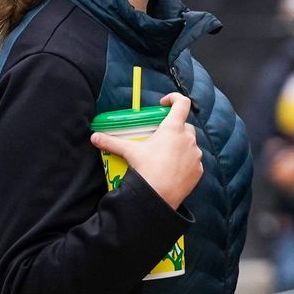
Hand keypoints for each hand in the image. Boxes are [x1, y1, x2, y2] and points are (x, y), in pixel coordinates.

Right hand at [90, 93, 202, 208]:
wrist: (159, 195)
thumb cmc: (146, 168)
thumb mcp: (129, 151)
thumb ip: (111, 142)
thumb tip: (94, 137)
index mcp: (173, 129)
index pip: (182, 103)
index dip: (174, 98)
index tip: (164, 104)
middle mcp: (188, 139)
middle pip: (185, 126)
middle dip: (175, 128)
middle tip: (160, 136)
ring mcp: (196, 154)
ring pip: (190, 144)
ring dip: (180, 145)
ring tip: (164, 154)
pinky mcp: (199, 169)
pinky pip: (193, 161)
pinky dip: (185, 161)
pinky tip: (172, 168)